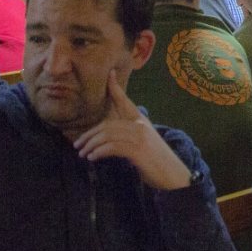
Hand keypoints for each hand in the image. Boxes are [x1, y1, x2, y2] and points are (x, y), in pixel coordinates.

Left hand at [73, 70, 193, 190]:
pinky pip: (112, 147)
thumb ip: (130, 136)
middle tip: (77, 144)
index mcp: (142, 121)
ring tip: (82, 153)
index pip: (126, 101)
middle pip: (108, 124)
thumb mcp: (144, 144)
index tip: (110, 74)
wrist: (173, 176)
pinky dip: (99, 152)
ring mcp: (140, 137)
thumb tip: (110, 138)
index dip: (116, 88)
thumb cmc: (157, 162)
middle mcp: (141, 125)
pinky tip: (92, 157)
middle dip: (89, 134)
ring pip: (107, 135)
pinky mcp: (138, 150)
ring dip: (91, 144)